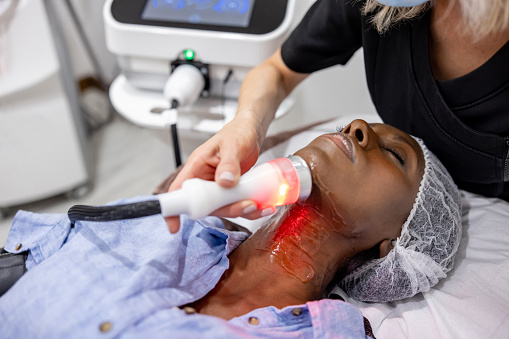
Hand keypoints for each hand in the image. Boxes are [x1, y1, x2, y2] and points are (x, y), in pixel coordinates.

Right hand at [165, 117, 272, 232]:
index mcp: (196, 167)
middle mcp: (204, 180)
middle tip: (247, 205)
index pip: (177, 190)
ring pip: (223, 208)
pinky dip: (250, 208)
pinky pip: (236, 205)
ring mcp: (217, 187)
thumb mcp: (233, 145)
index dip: (173, 210)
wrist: (251, 132)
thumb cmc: (237, 132)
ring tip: (259, 205)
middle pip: (206, 206)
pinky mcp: (230, 191)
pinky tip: (263, 206)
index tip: (174, 227)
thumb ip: (229, 163)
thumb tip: (225, 182)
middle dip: (226, 210)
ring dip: (242, 211)